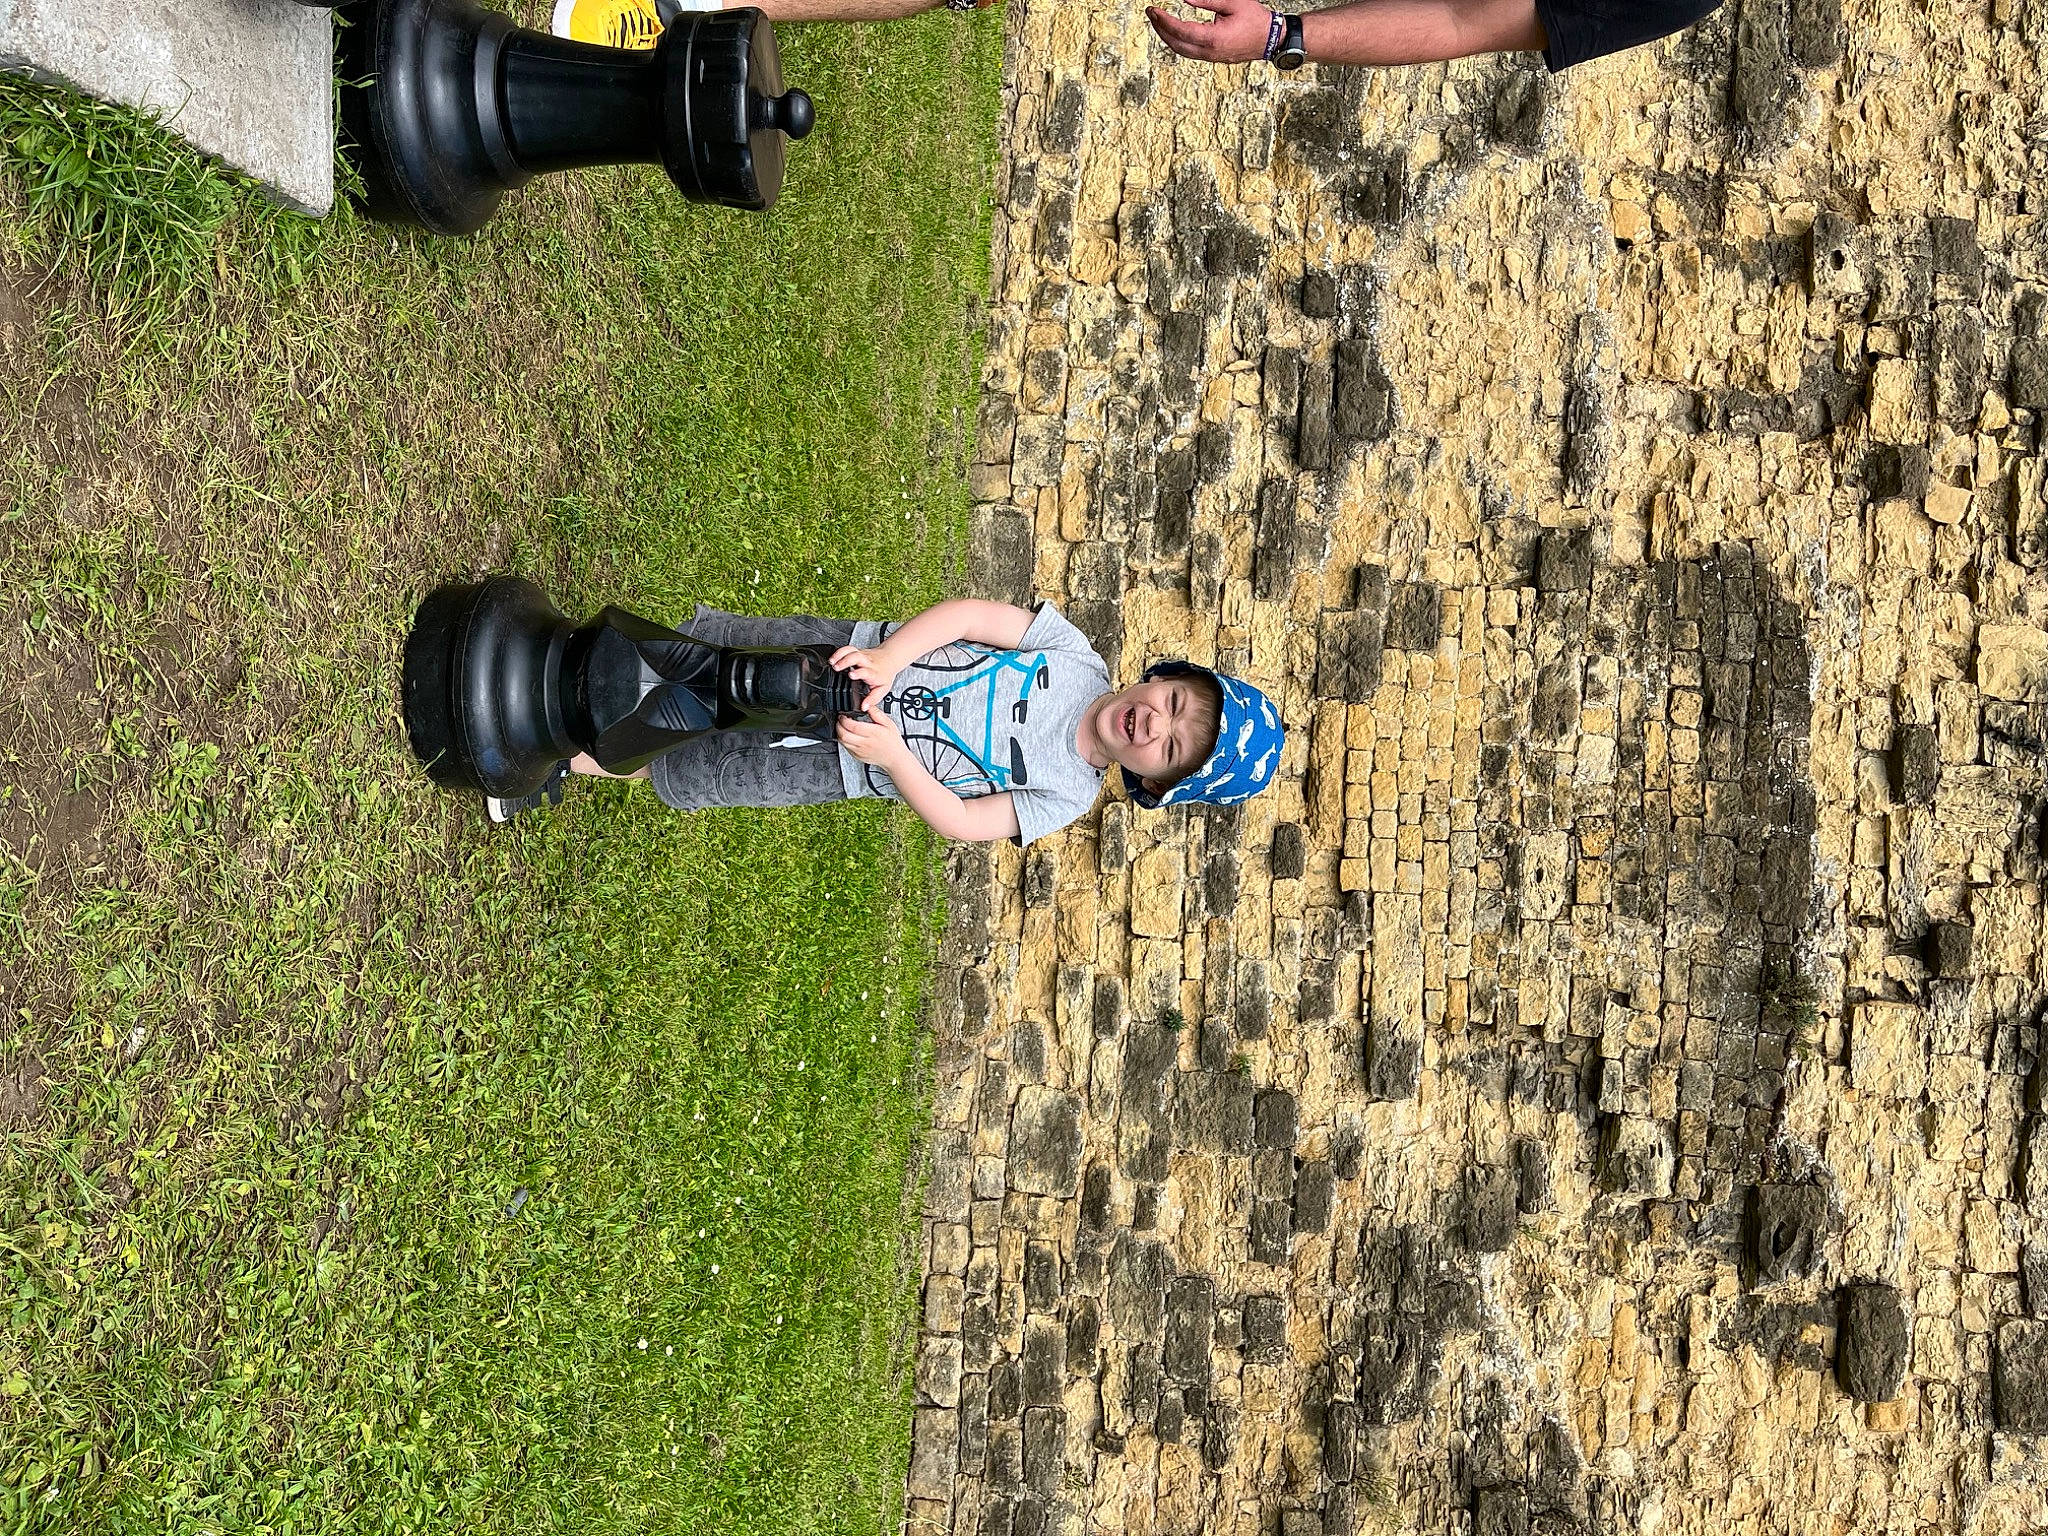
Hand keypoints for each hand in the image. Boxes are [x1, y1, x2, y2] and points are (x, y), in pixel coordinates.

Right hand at [829, 644, 898, 713]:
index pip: (866, 671)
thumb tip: (864, 707)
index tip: (851, 675)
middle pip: (857, 657)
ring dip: (840, 656)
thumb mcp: (882, 689)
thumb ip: (873, 699)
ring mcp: (862, 656)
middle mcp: (867, 663)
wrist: (889, 659)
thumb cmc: (884, 674)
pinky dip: (839, 652)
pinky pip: (848, 649)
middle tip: (836, 667)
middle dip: (845, 661)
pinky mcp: (857, 651)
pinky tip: (833, 658)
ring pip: (851, 651)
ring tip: (832, 662)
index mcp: (873, 673)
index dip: (858, 673)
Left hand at [837, 708, 908, 767]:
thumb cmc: (892, 741)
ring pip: (843, 742)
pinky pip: (846, 748)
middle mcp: (865, 743)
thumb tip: (868, 705)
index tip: (843, 715)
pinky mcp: (858, 756)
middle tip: (840, 720)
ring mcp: (860, 751)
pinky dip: (843, 741)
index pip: (853, 726)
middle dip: (838, 726)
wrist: (894, 757)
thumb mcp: (888, 723)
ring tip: (842, 727)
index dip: (844, 720)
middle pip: (844, 735)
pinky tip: (847, 736)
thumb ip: (876, 713)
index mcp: (872, 733)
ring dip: (839, 733)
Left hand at [1146, 0, 1276, 62]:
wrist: (1271, 39)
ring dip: (1167, 37)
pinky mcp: (1213, 58)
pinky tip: (1173, 32)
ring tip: (1158, 22)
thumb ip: (1207, 0)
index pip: (1181, 31)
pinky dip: (1177, 42)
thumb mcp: (1232, 3)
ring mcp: (1211, 58)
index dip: (1164, 21)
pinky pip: (1189, 53)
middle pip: (1175, 44)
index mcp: (1214, 39)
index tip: (1154, 11)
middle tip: (1151, 14)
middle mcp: (1210, 52)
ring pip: (1181, 51)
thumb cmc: (1255, 20)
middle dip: (1160, 29)